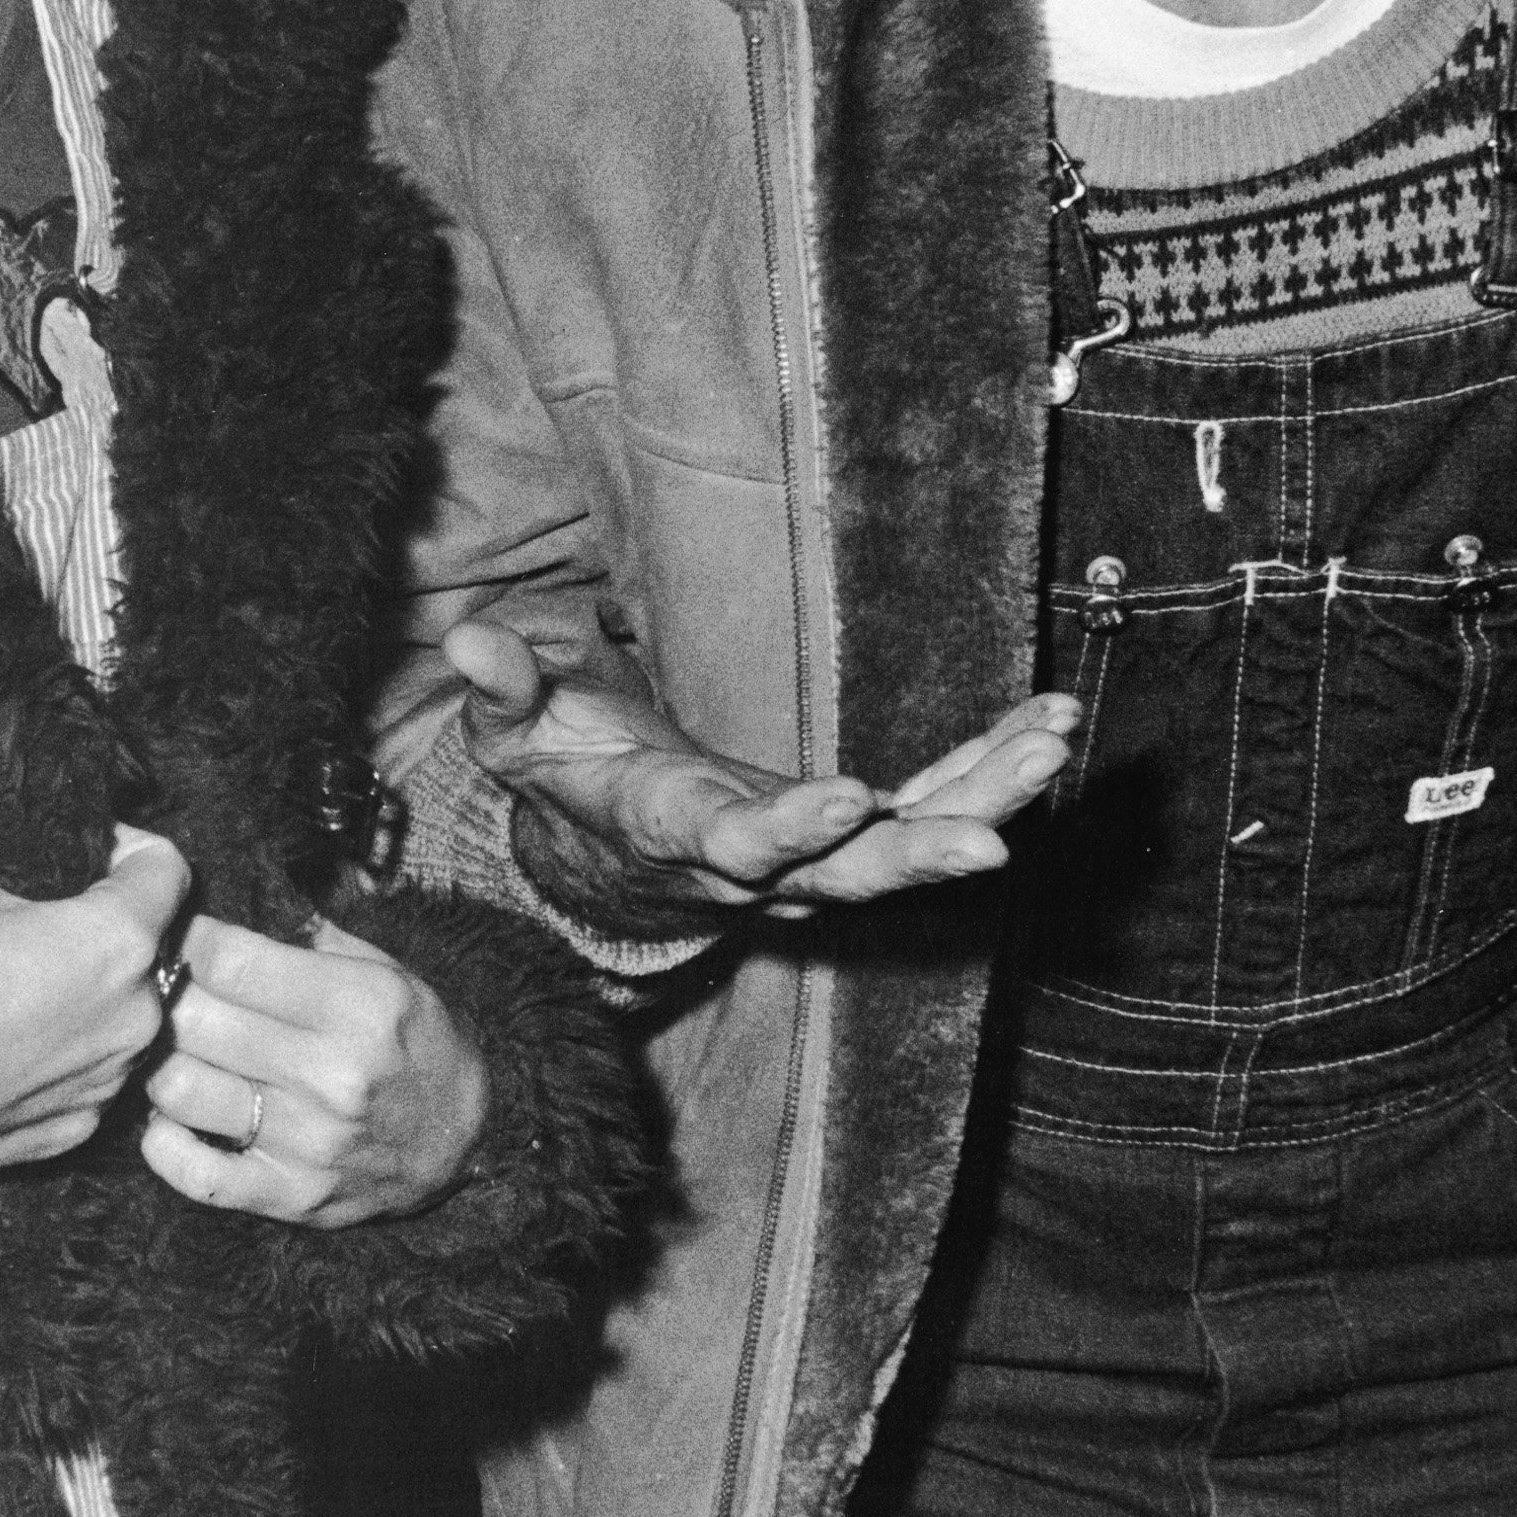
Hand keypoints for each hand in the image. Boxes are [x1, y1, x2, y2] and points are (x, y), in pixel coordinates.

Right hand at [0, 752, 190, 1187]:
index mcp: (117, 943)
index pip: (167, 869)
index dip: (125, 846)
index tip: (77, 848)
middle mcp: (137, 1015)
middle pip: (140, 942)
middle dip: (93, 918)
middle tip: (25, 910)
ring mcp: (110, 1079)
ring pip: (117, 1009)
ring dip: (81, 986)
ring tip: (8, 975)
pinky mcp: (78, 1125)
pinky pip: (86, 1068)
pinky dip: (59, 1048)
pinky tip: (1, 1037)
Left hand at [140, 914, 488, 1227]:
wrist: (467, 1143)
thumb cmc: (416, 1043)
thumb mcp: (388, 973)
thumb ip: (312, 936)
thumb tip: (231, 901)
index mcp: (356, 1005)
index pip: (229, 960)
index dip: (191, 942)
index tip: (184, 939)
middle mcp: (330, 1073)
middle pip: (195, 1019)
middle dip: (170, 996)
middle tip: (169, 992)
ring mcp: (307, 1141)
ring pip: (179, 1090)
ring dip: (163, 1064)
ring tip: (177, 1051)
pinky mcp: (290, 1195)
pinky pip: (192, 1173)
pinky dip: (164, 1144)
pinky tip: (173, 1118)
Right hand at [444, 620, 1076, 929]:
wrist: (605, 857)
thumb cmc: (562, 776)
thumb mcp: (515, 738)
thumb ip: (499, 694)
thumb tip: (465, 639)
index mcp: (674, 834)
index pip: (733, 844)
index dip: (788, 831)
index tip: (845, 799)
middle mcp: (756, 865)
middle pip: (847, 877)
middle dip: (920, 853)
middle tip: (994, 839)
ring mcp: (813, 861)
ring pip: (907, 850)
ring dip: (985, 803)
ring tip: (1051, 743)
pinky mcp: (851, 836)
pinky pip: (932, 810)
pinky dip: (991, 775)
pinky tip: (1050, 726)